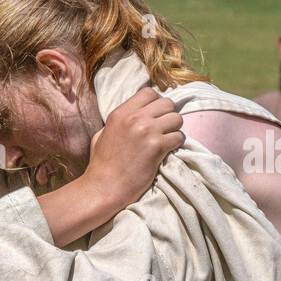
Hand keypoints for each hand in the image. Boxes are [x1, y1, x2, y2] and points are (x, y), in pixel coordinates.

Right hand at [84, 88, 183, 205]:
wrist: (103, 188)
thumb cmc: (101, 165)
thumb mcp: (102, 135)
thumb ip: (118, 122)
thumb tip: (131, 115)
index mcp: (120, 113)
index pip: (149, 92)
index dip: (156, 103)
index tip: (155, 115)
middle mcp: (134, 118)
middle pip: (167, 103)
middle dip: (169, 115)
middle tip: (164, 129)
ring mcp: (146, 131)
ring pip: (177, 118)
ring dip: (175, 129)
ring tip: (167, 140)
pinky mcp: (156, 147)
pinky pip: (179, 137)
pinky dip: (176, 144)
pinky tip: (167, 151)